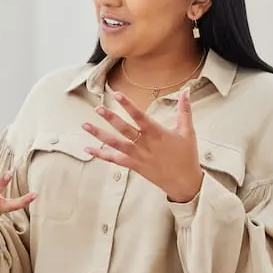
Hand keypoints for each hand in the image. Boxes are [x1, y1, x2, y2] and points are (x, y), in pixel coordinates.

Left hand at [82, 88, 203, 202]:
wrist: (184, 182)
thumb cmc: (187, 156)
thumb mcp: (188, 131)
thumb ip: (184, 110)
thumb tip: (186, 91)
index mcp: (158, 133)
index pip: (140, 116)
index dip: (128, 105)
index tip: (117, 94)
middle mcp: (145, 144)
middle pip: (124, 129)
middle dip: (110, 118)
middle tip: (97, 108)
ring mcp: (138, 156)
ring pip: (115, 143)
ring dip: (99, 134)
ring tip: (85, 125)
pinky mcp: (134, 166)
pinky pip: (114, 159)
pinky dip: (101, 154)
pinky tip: (88, 149)